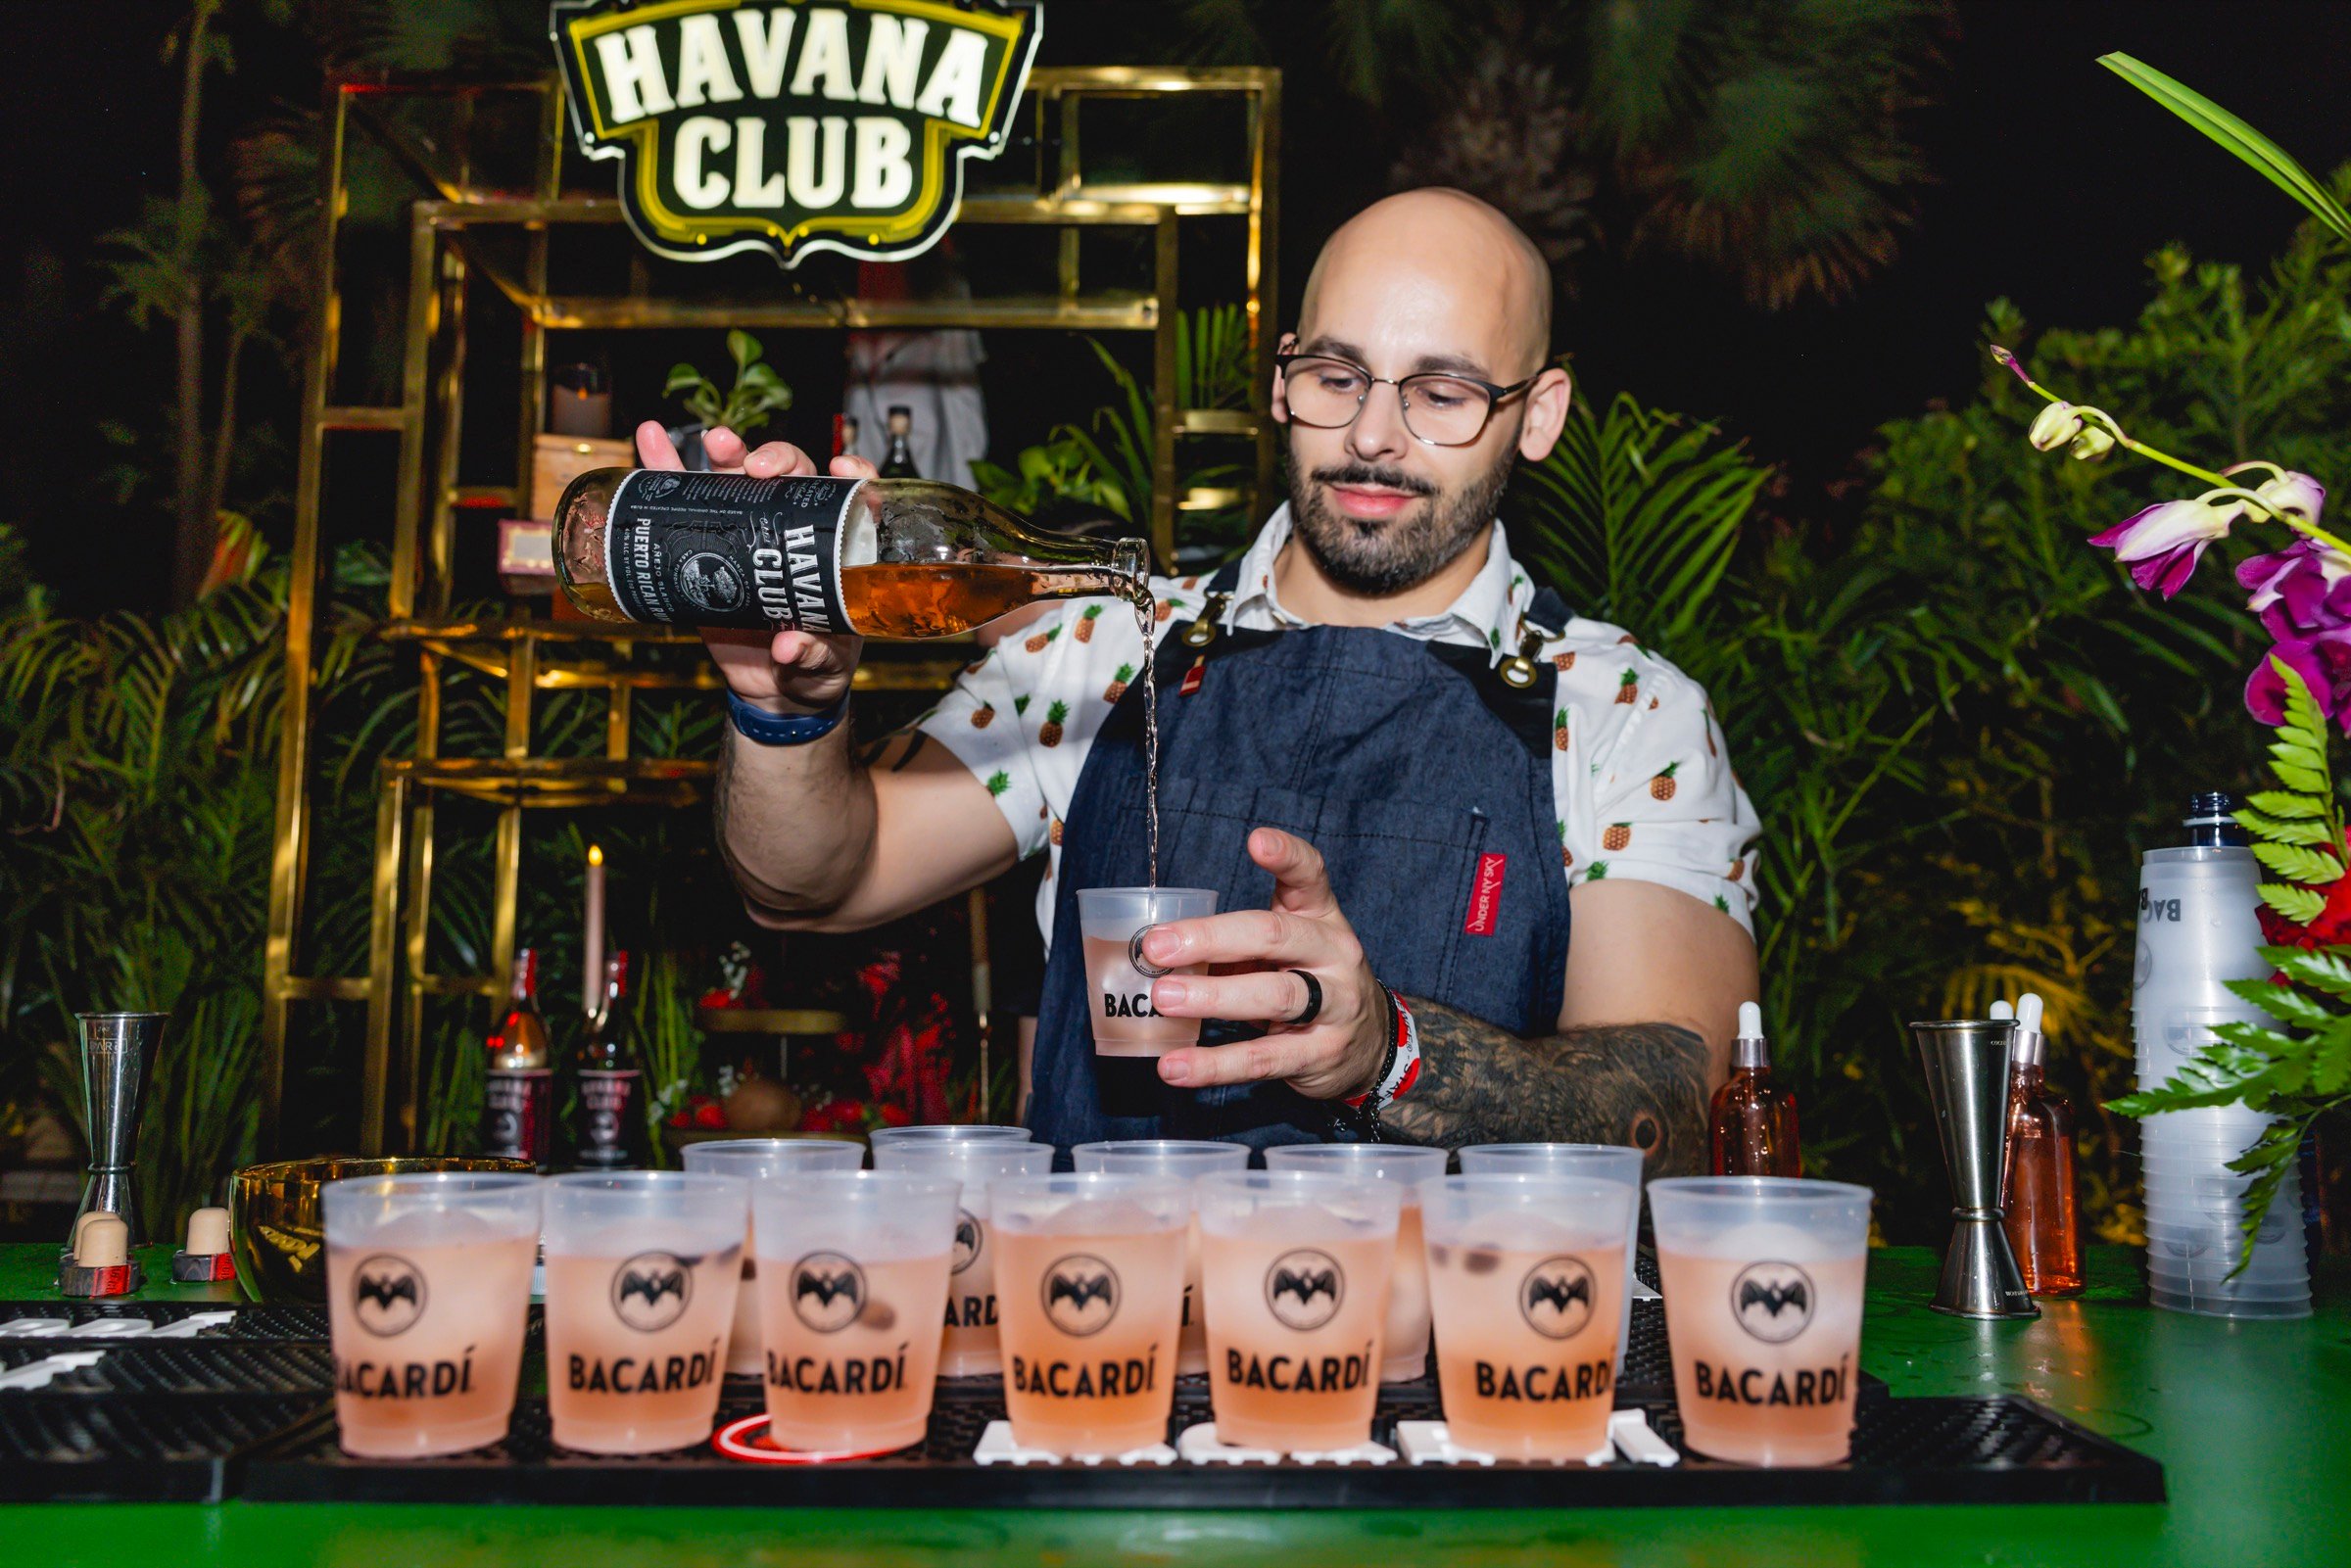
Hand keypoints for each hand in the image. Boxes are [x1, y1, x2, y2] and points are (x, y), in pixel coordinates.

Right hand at [637, 420, 873, 715]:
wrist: (772, 690)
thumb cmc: (816, 669)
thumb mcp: (825, 664)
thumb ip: (813, 654)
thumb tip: (788, 647)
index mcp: (837, 551)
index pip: (852, 497)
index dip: (852, 474)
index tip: (840, 467)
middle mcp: (796, 531)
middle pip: (791, 476)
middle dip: (775, 459)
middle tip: (756, 466)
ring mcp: (752, 533)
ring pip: (739, 479)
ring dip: (725, 453)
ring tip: (714, 439)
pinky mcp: (710, 547)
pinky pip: (687, 506)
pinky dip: (666, 472)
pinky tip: (651, 442)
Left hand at [1142, 828, 1389, 1100]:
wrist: (1370, 1045)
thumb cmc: (1310, 981)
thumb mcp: (1285, 950)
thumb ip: (1236, 943)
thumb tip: (1158, 950)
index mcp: (1321, 918)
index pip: (1310, 876)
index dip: (1287, 856)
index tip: (1256, 840)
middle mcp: (1333, 955)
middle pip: (1275, 936)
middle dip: (1212, 939)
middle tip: (1158, 946)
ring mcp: (1334, 1006)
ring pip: (1274, 995)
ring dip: (1213, 998)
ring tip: (1165, 998)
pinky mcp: (1320, 1055)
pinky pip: (1263, 1059)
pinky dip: (1215, 1065)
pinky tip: (1176, 1066)